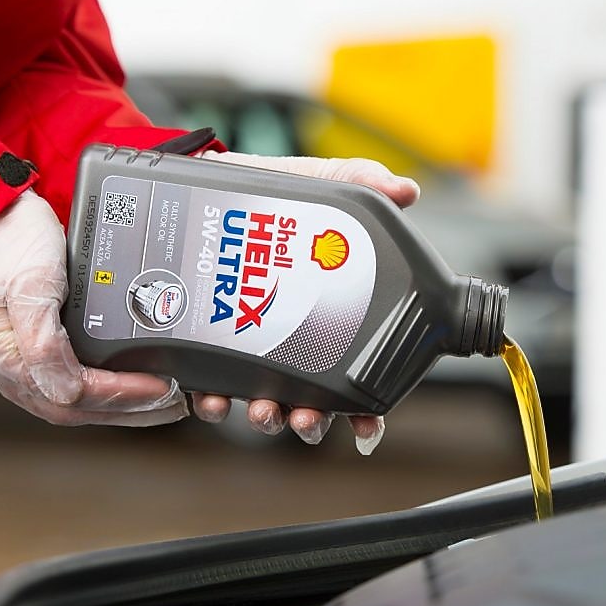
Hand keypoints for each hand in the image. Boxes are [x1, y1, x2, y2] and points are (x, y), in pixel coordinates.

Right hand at [0, 191, 187, 424]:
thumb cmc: (5, 235)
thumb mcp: (32, 280)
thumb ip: (44, 342)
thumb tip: (68, 392)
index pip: (70, 394)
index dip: (122, 396)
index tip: (162, 387)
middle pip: (69, 409)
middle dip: (125, 411)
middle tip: (170, 404)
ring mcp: (1, 359)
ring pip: (64, 401)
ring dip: (111, 406)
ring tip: (155, 401)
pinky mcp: (13, 347)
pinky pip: (58, 381)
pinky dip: (93, 389)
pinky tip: (120, 384)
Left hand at [191, 151, 420, 453]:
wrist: (201, 181)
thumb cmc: (266, 189)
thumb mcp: (316, 182)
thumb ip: (360, 182)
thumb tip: (404, 190)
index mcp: (326, 311)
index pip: (353, 374)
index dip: (363, 409)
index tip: (365, 425)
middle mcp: (288, 336)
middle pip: (309, 399)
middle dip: (309, 419)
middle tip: (304, 417)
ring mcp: (245, 343)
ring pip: (261, 399)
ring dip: (265, 416)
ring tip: (261, 410)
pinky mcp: (202, 340)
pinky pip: (207, 383)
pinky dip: (210, 398)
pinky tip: (211, 396)